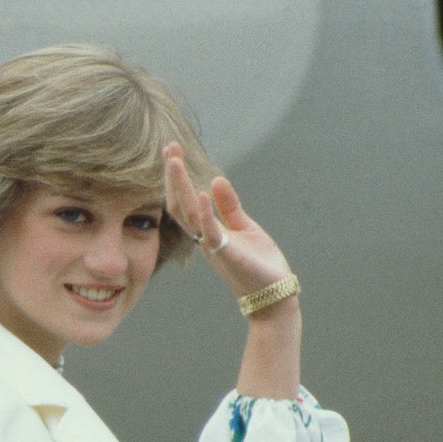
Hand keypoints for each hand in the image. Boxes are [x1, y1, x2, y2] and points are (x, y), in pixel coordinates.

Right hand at [162, 142, 295, 304]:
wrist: (274, 293)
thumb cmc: (258, 263)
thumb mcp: (244, 227)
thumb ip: (229, 206)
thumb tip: (216, 180)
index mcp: (207, 231)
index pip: (185, 200)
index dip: (176, 177)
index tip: (172, 151)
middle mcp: (204, 238)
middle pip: (180, 203)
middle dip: (173, 176)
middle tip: (168, 148)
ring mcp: (213, 247)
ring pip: (189, 214)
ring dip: (181, 187)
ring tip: (175, 161)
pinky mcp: (227, 255)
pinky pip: (211, 233)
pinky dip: (206, 213)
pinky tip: (202, 191)